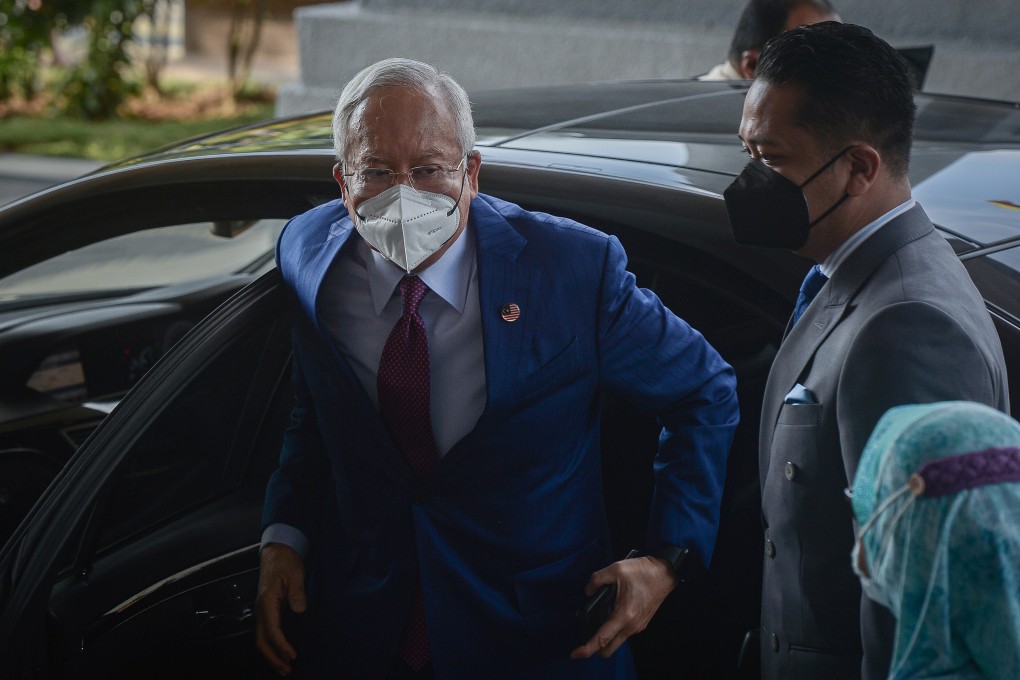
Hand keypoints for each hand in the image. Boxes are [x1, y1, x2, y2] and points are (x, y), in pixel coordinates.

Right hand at [256, 543, 307, 675]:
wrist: (278, 552)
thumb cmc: (285, 562)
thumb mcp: (294, 573)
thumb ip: (297, 592)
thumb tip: (299, 609)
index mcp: (267, 601)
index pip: (272, 629)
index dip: (281, 645)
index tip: (292, 655)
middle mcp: (262, 609)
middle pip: (262, 640)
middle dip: (273, 658)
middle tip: (287, 670)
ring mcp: (263, 611)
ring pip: (262, 639)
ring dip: (272, 655)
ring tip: (284, 668)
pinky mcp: (268, 611)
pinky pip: (266, 633)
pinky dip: (272, 646)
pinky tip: (280, 652)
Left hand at [570, 555, 678, 659]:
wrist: (665, 573)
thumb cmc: (643, 571)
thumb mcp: (616, 569)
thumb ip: (596, 579)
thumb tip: (587, 592)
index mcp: (624, 615)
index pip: (602, 639)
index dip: (586, 649)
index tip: (575, 654)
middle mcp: (632, 626)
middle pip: (608, 649)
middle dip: (594, 648)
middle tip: (584, 634)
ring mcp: (638, 627)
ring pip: (616, 641)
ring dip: (604, 638)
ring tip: (594, 620)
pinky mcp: (641, 624)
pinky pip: (623, 633)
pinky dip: (613, 630)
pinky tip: (608, 615)